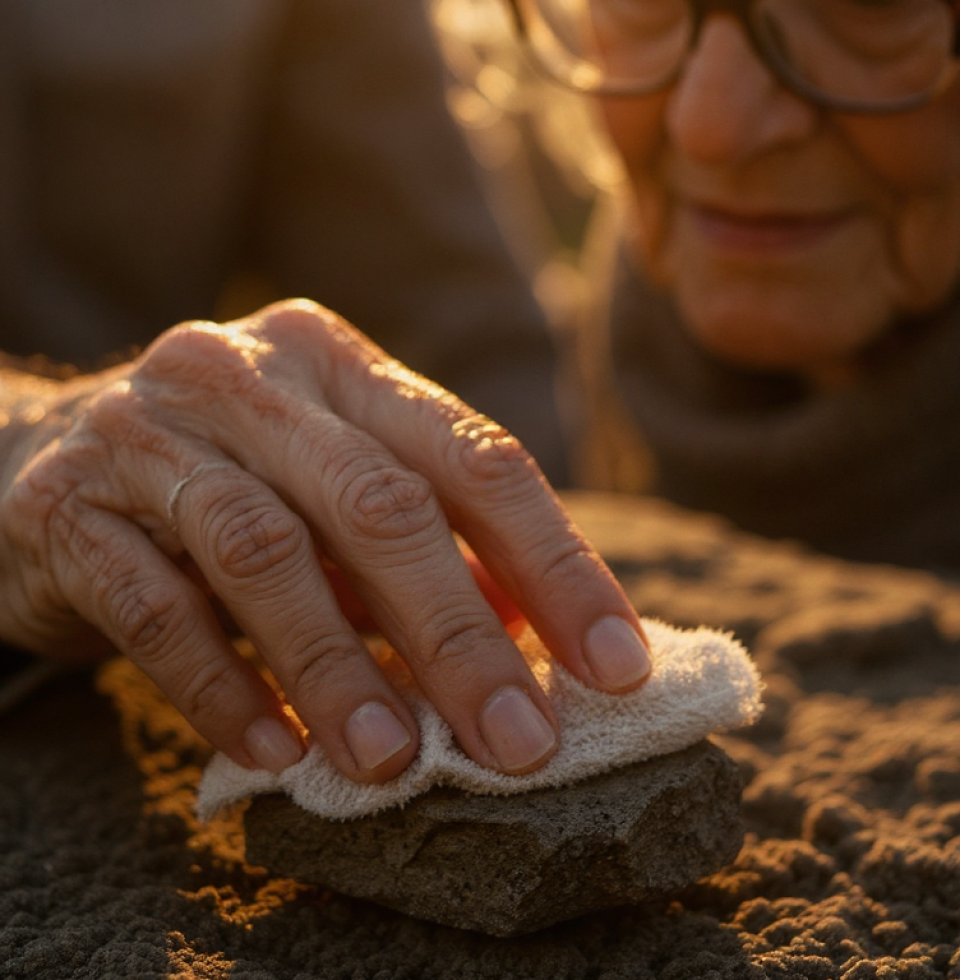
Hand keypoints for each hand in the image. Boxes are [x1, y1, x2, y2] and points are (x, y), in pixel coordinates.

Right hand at [0, 300, 649, 781]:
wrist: (40, 457)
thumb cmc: (229, 484)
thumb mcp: (334, 491)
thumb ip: (424, 542)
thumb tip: (531, 630)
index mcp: (340, 366)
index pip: (474, 456)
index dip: (555, 563)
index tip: (616, 666)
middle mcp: (250, 376)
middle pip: (381, 505)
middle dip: (461, 636)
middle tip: (519, 744)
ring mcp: (150, 432)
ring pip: (266, 553)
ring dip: (341, 670)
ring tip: (394, 764)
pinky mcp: (67, 505)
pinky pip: (155, 605)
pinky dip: (222, 686)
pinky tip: (273, 753)